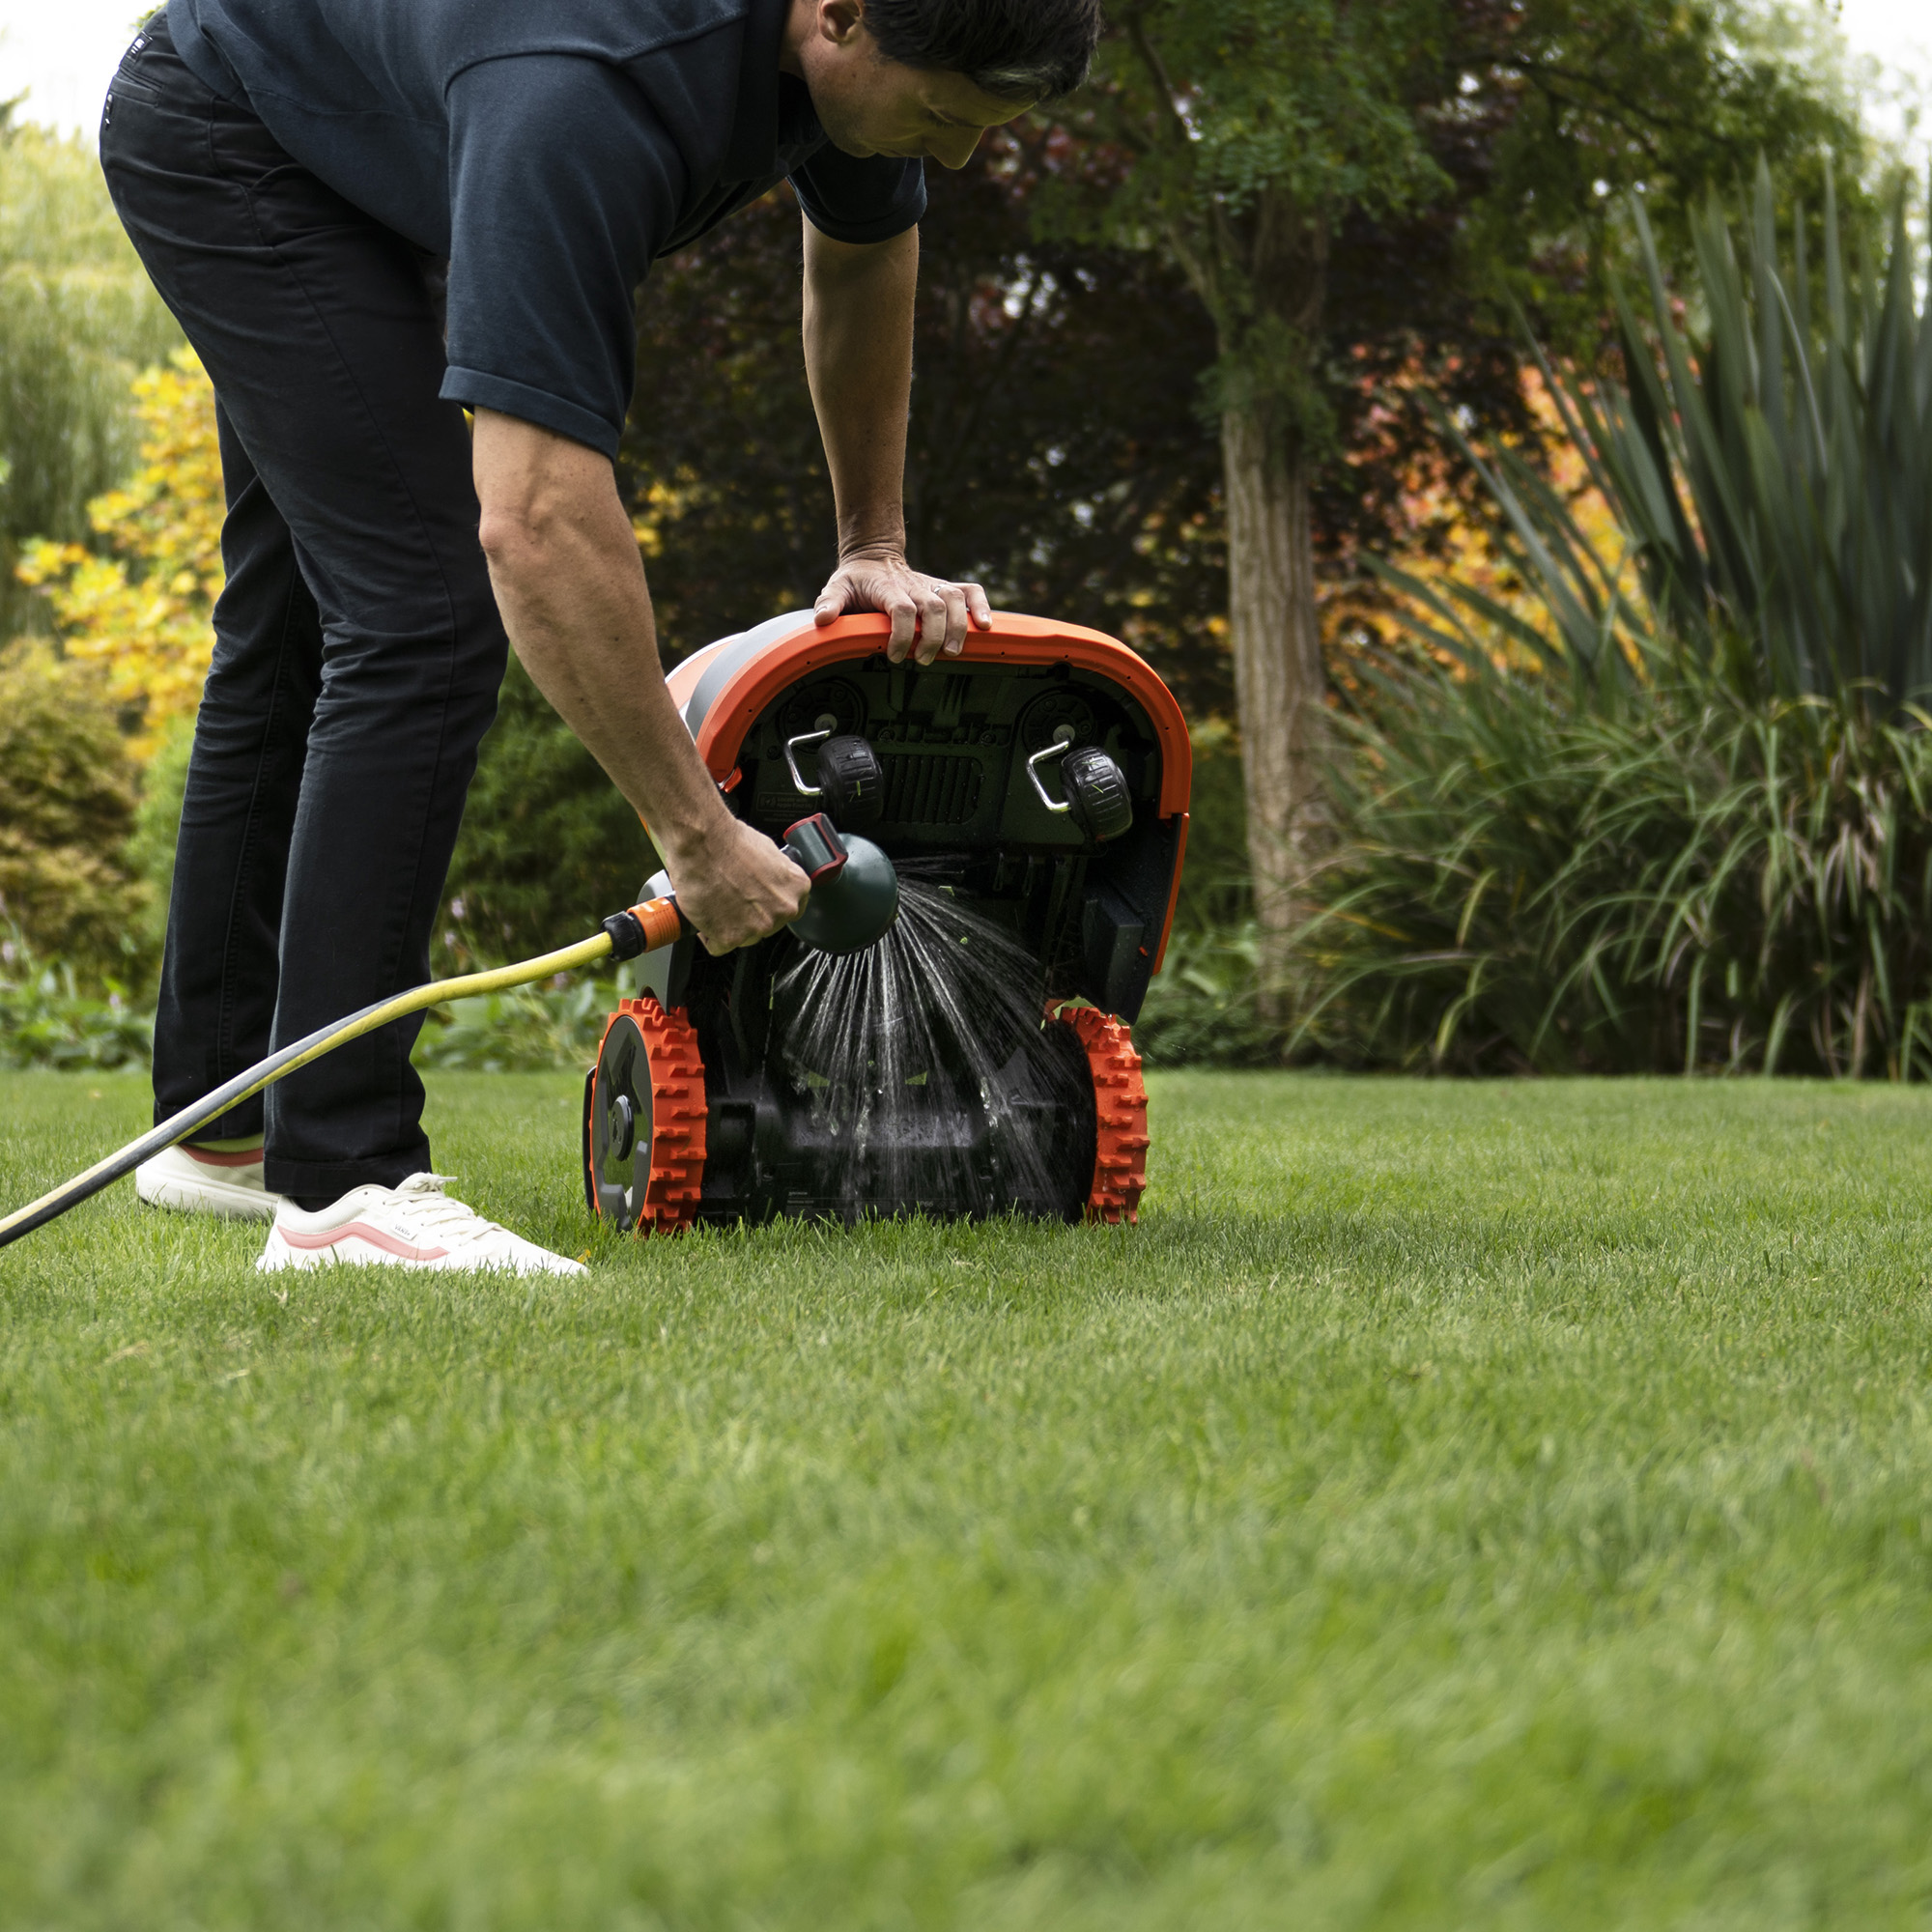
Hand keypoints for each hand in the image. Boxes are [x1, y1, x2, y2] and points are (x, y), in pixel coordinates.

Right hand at [661, 815, 809, 954]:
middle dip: (749, 917)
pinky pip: (719, 946)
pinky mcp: (730, 937)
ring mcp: (757, 926)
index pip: (788, 912)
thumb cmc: (728, 841)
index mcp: (796, 889)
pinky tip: (706, 915)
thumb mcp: (768, 851)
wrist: (701, 841)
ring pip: (744, 938)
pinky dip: (709, 935)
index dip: (768, 907)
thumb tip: (770, 883)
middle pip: (766, 927)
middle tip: (731, 899)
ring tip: (716, 902)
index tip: (758, 904)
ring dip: (729, 926)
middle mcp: (781, 911)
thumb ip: (776, 876)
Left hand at [814, 548, 992, 665]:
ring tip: (954, 652)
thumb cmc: (856, 579)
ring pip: (954, 601)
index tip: (896, 656)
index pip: (902, 610)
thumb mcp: (837, 587)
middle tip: (925, 660)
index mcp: (888, 588)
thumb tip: (823, 620)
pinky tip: (986, 626)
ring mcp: (932, 586)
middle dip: (933, 637)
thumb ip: (829, 602)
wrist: (874, 555)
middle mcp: (915, 586)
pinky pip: (970, 591)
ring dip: (958, 627)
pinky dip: (981, 606)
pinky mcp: (945, 588)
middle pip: (933, 608)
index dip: (902, 634)